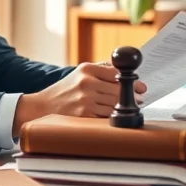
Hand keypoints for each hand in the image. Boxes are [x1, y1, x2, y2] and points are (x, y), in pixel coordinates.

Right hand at [13, 62, 146, 131]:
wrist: (44, 106)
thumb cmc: (66, 89)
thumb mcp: (80, 72)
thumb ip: (102, 68)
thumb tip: (125, 72)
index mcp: (87, 69)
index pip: (117, 74)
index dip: (133, 81)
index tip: (142, 86)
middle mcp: (86, 83)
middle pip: (119, 90)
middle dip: (133, 95)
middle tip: (141, 97)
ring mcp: (85, 100)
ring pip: (115, 104)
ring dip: (127, 107)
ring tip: (133, 106)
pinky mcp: (84, 115)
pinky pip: (106, 116)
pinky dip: (115, 116)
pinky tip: (119, 115)